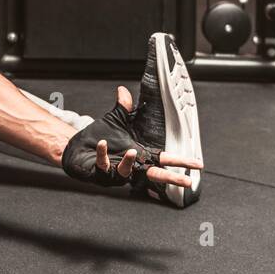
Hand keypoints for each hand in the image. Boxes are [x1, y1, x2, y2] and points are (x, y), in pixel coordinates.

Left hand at [61, 86, 201, 192]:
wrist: (77, 148)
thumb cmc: (99, 138)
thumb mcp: (114, 120)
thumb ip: (122, 107)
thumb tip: (123, 91)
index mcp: (139, 154)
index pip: (163, 159)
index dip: (180, 162)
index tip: (197, 164)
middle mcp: (130, 165)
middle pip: (154, 174)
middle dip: (170, 178)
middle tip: (186, 182)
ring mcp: (116, 171)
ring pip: (127, 172)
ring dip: (129, 162)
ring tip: (131, 151)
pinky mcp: (100, 172)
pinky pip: (103, 166)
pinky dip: (103, 154)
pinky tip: (101, 143)